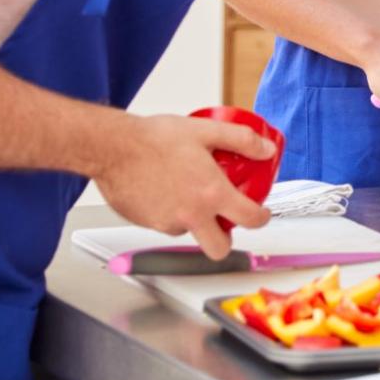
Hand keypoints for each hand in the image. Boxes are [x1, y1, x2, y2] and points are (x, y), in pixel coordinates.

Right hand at [88, 114, 272, 259]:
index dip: (262, 218)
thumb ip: (243, 140)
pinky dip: (170, 214)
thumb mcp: (207, 131)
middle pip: (218, 249)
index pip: (249, 219)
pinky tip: (165, 190)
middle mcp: (190, 215)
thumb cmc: (154, 139)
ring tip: (188, 192)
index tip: (261, 213)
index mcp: (211, 194)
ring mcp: (166, 223)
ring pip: (189, 233)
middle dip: (226, 240)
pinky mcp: (145, 224)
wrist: (113, 147)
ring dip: (194, 220)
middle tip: (226, 220)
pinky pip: (165, 225)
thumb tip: (267, 149)